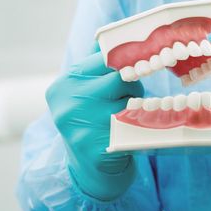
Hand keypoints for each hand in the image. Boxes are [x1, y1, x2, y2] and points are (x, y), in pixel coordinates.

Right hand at [46, 52, 143, 199]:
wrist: (89, 175)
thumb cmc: (93, 126)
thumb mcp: (85, 94)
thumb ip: (96, 67)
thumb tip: (112, 35)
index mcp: (65, 85)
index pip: (106, 59)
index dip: (129, 60)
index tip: (145, 61)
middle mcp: (69, 102)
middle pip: (121, 77)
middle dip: (135, 85)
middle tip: (133, 99)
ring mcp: (82, 125)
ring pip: (131, 100)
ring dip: (140, 107)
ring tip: (133, 118)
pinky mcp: (98, 147)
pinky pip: (135, 126)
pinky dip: (144, 126)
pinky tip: (141, 132)